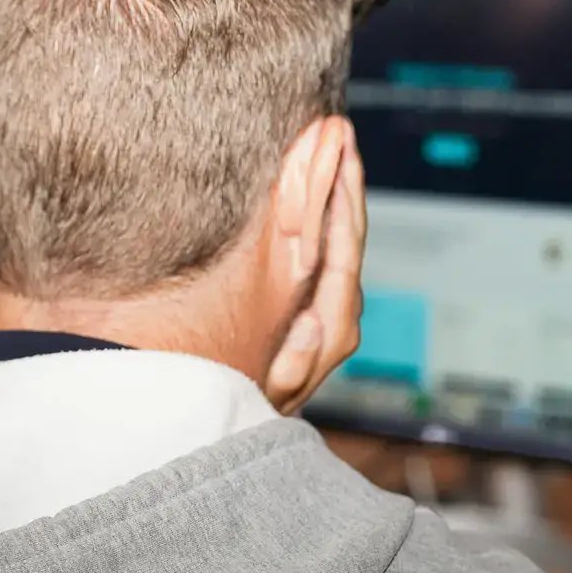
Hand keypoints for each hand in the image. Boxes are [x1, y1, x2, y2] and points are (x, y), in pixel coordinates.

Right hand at [267, 118, 367, 414]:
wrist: (226, 442)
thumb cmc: (242, 419)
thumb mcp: (268, 397)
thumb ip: (293, 364)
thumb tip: (317, 319)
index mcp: (329, 327)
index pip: (342, 246)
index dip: (341, 193)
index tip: (338, 145)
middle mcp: (333, 316)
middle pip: (345, 234)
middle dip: (342, 180)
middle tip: (336, 129)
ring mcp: (320, 312)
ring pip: (333, 241)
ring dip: (330, 193)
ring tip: (327, 147)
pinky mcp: (302, 311)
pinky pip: (314, 254)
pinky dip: (314, 218)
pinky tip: (303, 194)